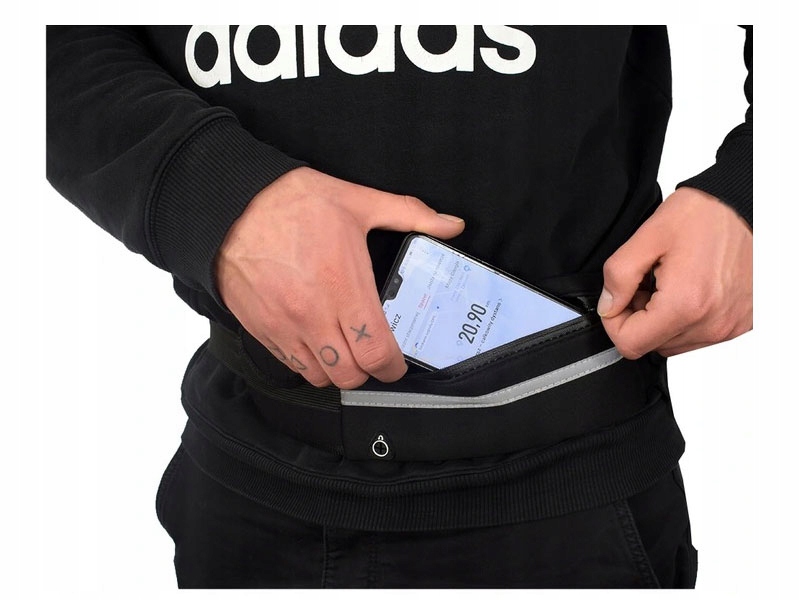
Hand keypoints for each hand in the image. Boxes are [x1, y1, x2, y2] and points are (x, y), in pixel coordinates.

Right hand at [215, 167, 464, 388]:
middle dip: (368, 372)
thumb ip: (409, 214)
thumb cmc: (292, 202)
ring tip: (345, 350)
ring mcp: (284, 326)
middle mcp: (312, 314)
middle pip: (350, 375)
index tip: (397, 363)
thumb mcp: (357, 200)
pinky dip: (310, 364)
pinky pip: (291, 366)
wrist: (230, 206)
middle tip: (373, 355)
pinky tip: (316, 342)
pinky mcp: (261, 329)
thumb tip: (452, 225)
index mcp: (342, 286)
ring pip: (320, 377)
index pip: (375, 352)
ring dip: (339, 370)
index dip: (393, 368)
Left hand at [598, 187, 751, 358]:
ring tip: (668, 283)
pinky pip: (697, 336)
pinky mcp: (739, 324)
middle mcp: (711, 324)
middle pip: (651, 346)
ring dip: (661, 319)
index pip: (630, 344)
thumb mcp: (648, 236)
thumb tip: (608, 306)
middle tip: (646, 282)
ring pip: (673, 344)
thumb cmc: (704, 214)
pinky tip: (687, 289)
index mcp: (685, 304)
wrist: (746, 205)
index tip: (619, 297)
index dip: (613, 322)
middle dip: (638, 317)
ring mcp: (729, 327)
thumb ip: (619, 275)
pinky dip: (684, 318)